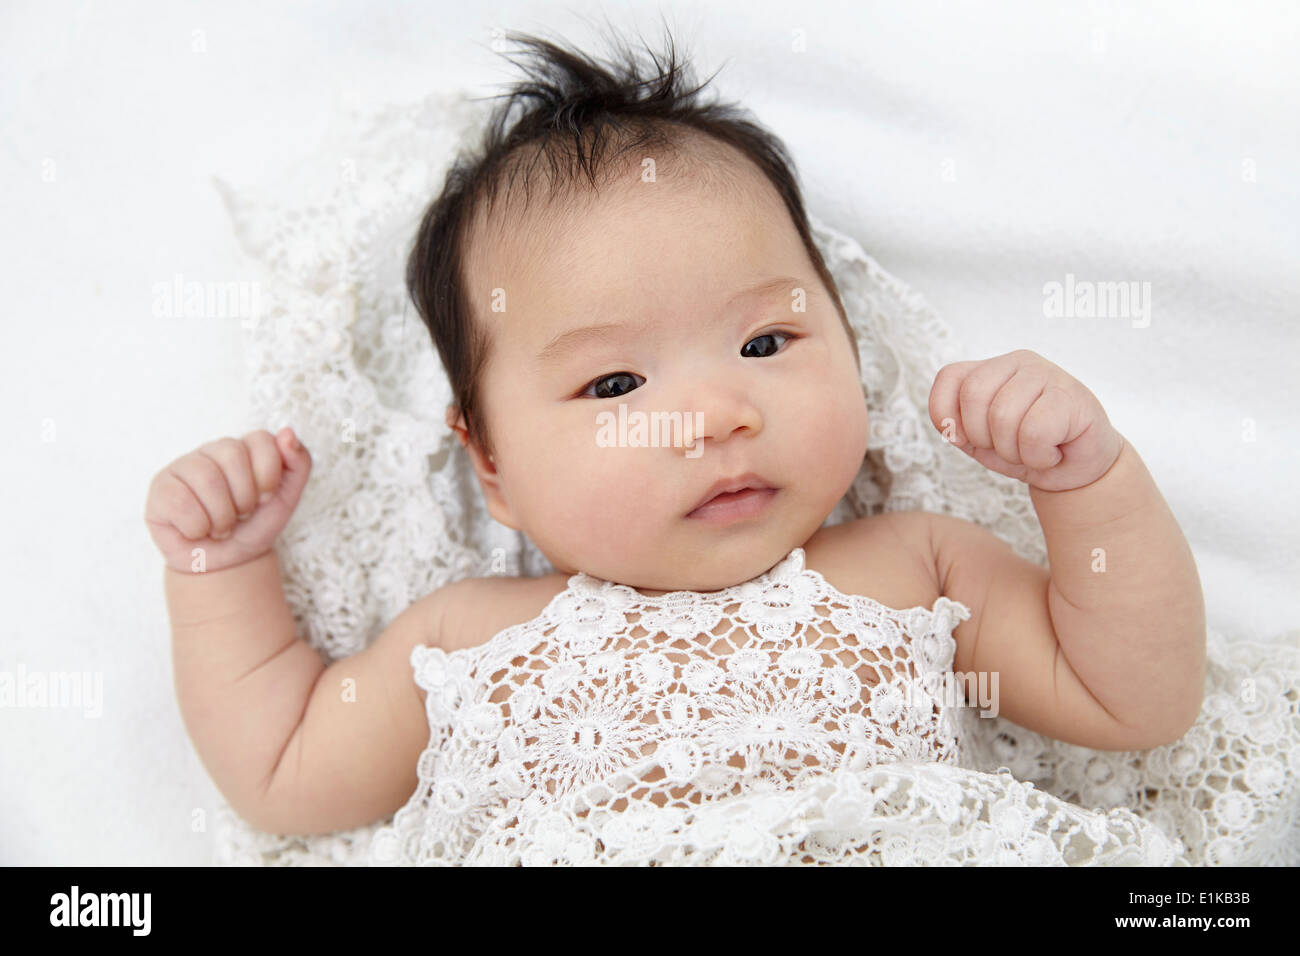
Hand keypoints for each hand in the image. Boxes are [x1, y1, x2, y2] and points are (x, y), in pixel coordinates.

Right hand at [144, 427, 311, 573]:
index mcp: (244, 447)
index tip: (265, 498)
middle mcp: (212, 450)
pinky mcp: (160, 487)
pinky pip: (181, 501)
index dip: (268, 475)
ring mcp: (183, 466)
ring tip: (221, 526)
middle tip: (241, 514)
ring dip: (222, 516)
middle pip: (232, 454)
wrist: (228, 563)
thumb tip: (287, 432)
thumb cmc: (255, 525)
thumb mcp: (287, 497)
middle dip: (245, 497)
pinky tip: (197, 530)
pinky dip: (197, 527)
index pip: (261, 439)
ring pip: (207, 478)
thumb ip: (299, 463)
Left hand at [928, 349, 1123, 491]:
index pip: (949, 377)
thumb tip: (950, 426)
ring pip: (1002, 416)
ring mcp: (1046, 372)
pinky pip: (1034, 432)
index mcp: (989, 368)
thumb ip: (956, 427)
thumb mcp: (979, 442)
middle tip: (1009, 446)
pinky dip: (1038, 456)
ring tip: (1034, 449)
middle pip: (973, 395)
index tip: (971, 439)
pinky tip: (1054, 451)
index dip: (949, 417)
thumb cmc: (1026, 450)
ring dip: (1014, 450)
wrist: (1076, 471)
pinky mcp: (1071, 394)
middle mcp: (1016, 361)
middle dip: (984, 437)